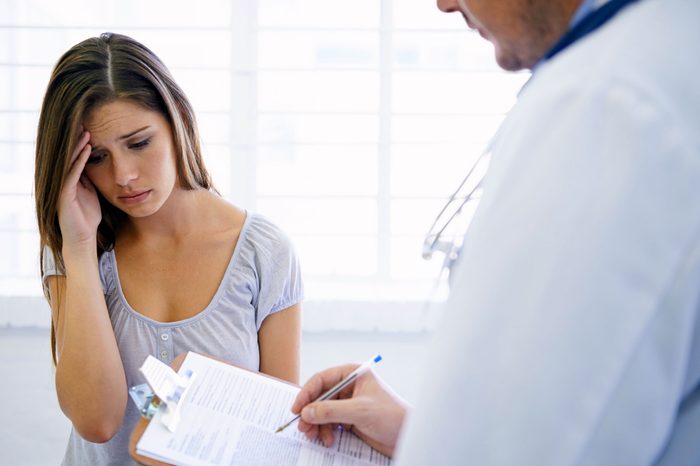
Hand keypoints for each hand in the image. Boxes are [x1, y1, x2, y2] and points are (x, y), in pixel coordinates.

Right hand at [57, 130, 101, 249]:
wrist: (83, 236)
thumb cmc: (88, 215)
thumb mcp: (91, 192)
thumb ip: (90, 178)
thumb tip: (97, 162)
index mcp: (68, 180)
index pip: (73, 157)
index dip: (79, 144)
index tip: (89, 129)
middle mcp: (62, 181)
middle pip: (68, 157)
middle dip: (76, 141)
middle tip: (85, 124)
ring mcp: (62, 186)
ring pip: (69, 162)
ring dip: (78, 146)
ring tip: (86, 132)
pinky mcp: (64, 194)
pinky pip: (72, 173)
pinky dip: (80, 160)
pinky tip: (87, 149)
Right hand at [291, 364, 407, 457]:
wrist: (407, 436)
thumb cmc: (392, 416)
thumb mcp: (360, 411)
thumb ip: (331, 411)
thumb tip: (307, 412)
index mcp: (353, 374)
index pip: (322, 379)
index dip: (307, 393)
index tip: (297, 408)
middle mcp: (349, 386)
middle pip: (320, 396)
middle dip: (311, 413)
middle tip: (303, 428)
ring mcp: (349, 402)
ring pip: (323, 411)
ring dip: (317, 425)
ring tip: (315, 437)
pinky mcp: (350, 418)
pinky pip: (330, 422)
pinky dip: (325, 431)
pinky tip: (328, 439)